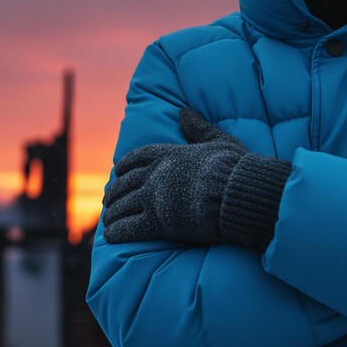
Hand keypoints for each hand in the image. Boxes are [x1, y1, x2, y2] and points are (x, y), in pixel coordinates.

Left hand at [103, 108, 290, 247]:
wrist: (237, 193)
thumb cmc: (235, 168)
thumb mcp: (218, 140)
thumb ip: (198, 128)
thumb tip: (184, 111)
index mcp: (168, 154)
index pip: (136, 158)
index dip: (124, 166)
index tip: (117, 172)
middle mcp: (155, 174)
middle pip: (125, 184)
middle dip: (114, 194)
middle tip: (108, 201)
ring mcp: (154, 198)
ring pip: (123, 206)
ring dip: (113, 214)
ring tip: (108, 221)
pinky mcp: (158, 223)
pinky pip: (129, 228)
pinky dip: (117, 232)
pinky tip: (111, 235)